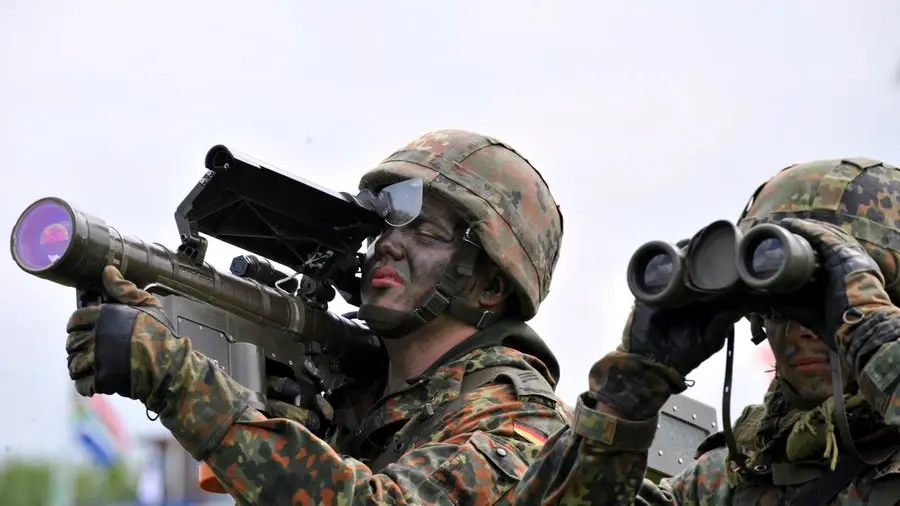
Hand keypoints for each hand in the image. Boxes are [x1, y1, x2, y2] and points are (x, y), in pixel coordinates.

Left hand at [66, 265, 177, 401]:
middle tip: (90, 350)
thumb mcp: (147, 305)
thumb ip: (124, 289)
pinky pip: (81, 383)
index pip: (75, 320)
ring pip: (73, 364)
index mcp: (105, 316)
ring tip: (92, 366)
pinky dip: (86, 384)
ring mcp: (98, 359)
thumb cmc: (161, 334)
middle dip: (78, 347)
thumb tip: (108, 271)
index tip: (85, 331)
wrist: (171, 365)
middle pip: (71, 343)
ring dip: (80, 366)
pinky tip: (96, 380)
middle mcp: (97, 336)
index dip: (78, 326)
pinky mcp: (101, 379)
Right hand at [622, 237, 747, 376]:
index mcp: (703, 300)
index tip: (729, 249)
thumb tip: (747, 302)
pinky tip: (668, 254)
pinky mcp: (650, 291)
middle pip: (693, 265)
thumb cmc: (685, 353)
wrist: (653, 362)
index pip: (713, 276)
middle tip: (706, 239)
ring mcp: (667, 289)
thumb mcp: (711, 339)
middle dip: (699, 252)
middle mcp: (686, 291)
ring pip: (674, 264)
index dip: (720, 263)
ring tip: (688, 243)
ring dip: (680, 252)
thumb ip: (725, 321)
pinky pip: (654, 272)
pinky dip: (660, 262)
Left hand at [774, 218, 899, 371]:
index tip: (789, 241)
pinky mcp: (845, 256)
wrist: (857, 330)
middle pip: (828, 240)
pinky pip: (825, 236)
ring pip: (826, 234)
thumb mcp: (808, 311)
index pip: (827, 252)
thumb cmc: (837, 325)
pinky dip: (808, 229)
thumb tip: (767, 301)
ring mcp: (850, 257)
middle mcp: (850, 262)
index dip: (809, 244)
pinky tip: (793, 225)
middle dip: (807, 233)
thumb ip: (790, 304)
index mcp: (845, 273)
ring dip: (805, 228)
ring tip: (787, 224)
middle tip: (786, 229)